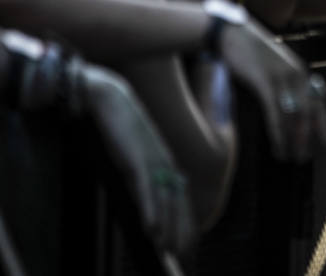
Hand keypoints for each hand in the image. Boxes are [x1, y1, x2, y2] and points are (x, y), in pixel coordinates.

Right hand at [79, 63, 197, 254]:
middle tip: (178, 251)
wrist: (111, 101)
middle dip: (180, 227)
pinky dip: (150, 209)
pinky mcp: (137, 159)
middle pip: (178, 200)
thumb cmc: (121, 127)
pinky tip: (151, 227)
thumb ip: (143, 171)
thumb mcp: (136, 152)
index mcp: (166, 159)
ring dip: (167, 225)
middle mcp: (165, 161)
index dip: (185, 217)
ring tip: (166, 247)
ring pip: (165, 199)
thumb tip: (143, 193)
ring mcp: (153, 160)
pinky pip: (146, 190)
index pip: (182, 194)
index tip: (187, 238)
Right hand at [220, 21, 325, 162]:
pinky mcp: (265, 81)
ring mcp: (282, 78)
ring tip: (290, 156)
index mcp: (301, 72)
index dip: (324, 123)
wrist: (233, 35)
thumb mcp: (275, 67)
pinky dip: (278, 131)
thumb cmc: (252, 54)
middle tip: (305, 157)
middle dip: (309, 137)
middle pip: (309, 111)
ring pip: (294, 114)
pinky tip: (278, 145)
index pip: (318, 101)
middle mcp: (297, 75)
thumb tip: (291, 106)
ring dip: (293, 139)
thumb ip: (286, 84)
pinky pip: (275, 112)